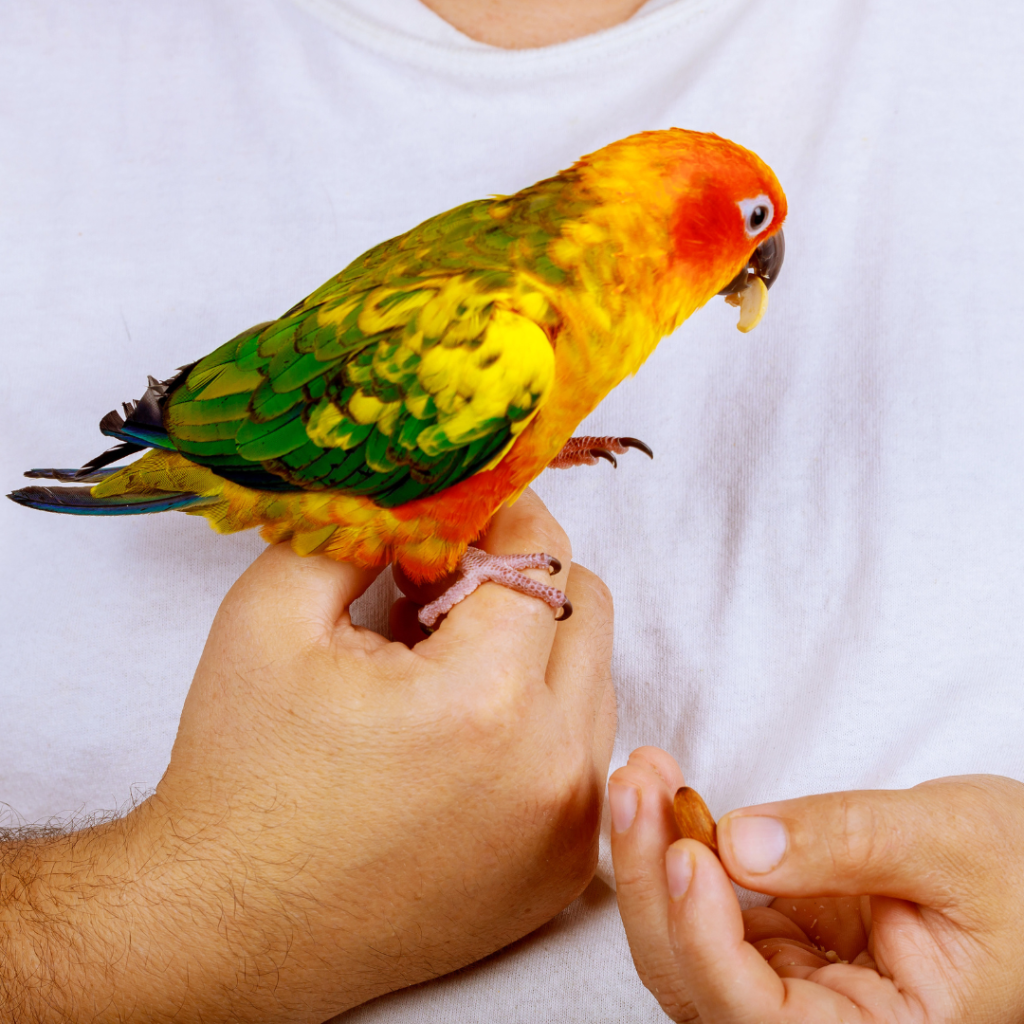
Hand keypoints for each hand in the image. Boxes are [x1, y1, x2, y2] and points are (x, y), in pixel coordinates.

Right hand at [0, 490, 615, 1021]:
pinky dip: (543, 715)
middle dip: (524, 573)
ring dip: (536, 645)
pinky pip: (587, 750)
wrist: (231, 923)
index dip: (504, 514)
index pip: (543, 554)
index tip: (467, 510)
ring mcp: (568, 828)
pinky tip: (466, 726)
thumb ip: (357, 528)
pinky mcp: (564, 869)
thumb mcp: (272, 617)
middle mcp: (551, 768)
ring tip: (445, 661)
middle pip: (587, 608)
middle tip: (446, 585)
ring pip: (595, 677)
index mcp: (485, 700)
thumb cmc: (244, 775)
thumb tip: (425, 495)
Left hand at [609, 747, 1023, 1023]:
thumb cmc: (1015, 866)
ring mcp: (791, 977)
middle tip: (637, 787)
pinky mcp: (776, 935)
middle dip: (653, 885)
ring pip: (685, 945)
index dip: (709, 943)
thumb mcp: (949, 840)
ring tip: (642, 775)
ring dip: (649, 858)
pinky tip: (665, 789)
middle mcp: (821, 1020)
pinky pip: (705, 904)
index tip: (686, 854)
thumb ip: (847, 842)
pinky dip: (674, 845)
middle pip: (697, 983)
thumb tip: (737, 842)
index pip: (763, 1018)